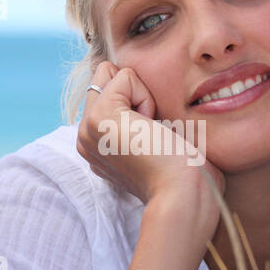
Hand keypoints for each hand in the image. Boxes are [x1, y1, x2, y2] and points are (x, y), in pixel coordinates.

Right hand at [77, 61, 223, 235]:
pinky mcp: (99, 117)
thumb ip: (140, 120)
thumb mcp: (155, 141)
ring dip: (142, 97)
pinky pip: (124, 76)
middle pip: (106, 77)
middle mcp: (86, 137)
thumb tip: (142, 99)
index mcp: (97, 145)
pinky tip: (152, 129)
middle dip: (137, 94)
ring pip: (113, 74)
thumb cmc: (184, 174)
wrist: (183, 195)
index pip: (109, 91)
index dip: (139, 101)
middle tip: (152, 134)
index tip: (152, 139)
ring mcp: (87, 128)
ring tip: (152, 133)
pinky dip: (146, 97)